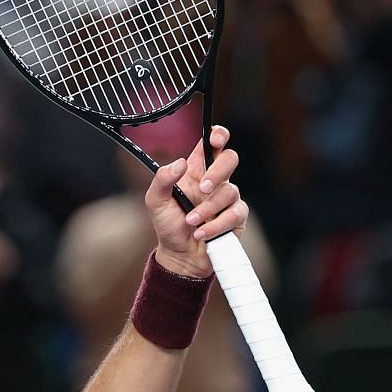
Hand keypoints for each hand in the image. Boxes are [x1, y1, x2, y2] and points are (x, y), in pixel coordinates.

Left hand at [144, 125, 243, 278]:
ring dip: (208, 209)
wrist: (180, 256)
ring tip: (191, 222)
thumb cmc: (168, 225)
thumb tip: (180, 163)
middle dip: (217, 173)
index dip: (218, 135)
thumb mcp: (155, 201)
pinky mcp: (236, 217)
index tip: (215, 139)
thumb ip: (162, 179)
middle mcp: (214, 181)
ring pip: (230, 191)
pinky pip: (234, 214)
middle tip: (202, 188)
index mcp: (195, 170)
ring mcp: (227, 198)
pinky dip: (215, 225)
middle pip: (230, 159)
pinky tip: (201, 233)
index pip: (212, 144)